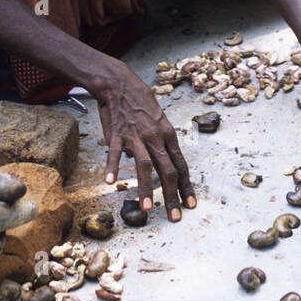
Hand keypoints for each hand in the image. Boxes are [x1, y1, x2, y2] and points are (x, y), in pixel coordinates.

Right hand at [95, 65, 195, 220]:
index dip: (186, 186)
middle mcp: (155, 137)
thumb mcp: (158, 121)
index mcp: (168, 135)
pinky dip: (112, 167)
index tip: (190, 204)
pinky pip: (115, 153)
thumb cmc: (139, 102)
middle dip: (172, 196)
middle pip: (168, 170)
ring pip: (145, 166)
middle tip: (174, 217)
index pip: (181, 165)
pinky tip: (110, 181)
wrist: (120, 84)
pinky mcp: (117, 134)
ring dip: (147, 189)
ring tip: (146, 209)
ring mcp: (136, 136)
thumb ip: (159, 143)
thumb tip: (156, 162)